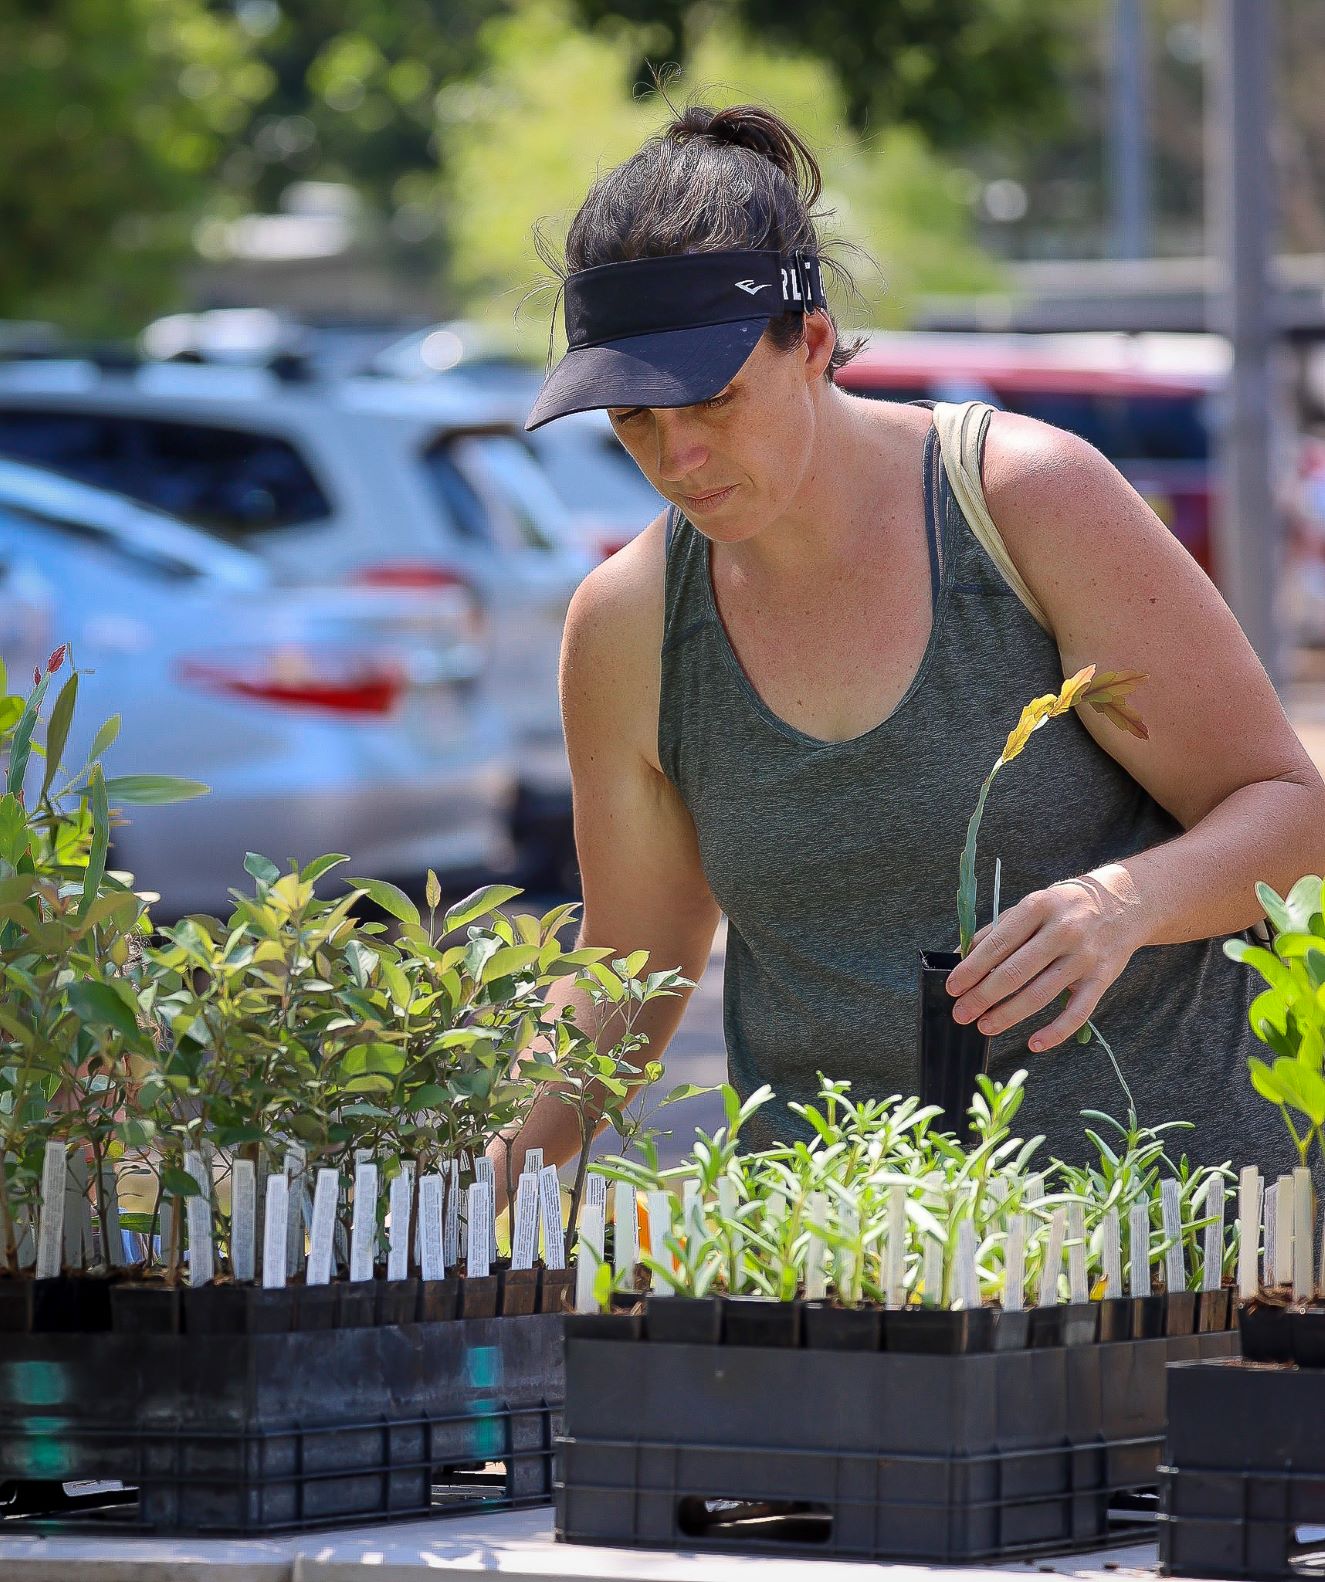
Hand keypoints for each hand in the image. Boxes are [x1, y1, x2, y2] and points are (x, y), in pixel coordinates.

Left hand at [945, 867, 1146, 1050]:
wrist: (1123, 905)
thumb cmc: (1064, 908)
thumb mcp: (1031, 906)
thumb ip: (996, 931)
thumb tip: (959, 957)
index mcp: (1039, 907)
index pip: (998, 943)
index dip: (971, 969)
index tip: (952, 987)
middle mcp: (1063, 931)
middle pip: (1015, 972)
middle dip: (983, 996)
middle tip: (961, 1013)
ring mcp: (1084, 956)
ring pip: (1041, 994)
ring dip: (1008, 1015)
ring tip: (984, 1026)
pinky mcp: (1102, 978)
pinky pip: (1077, 1012)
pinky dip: (1055, 1032)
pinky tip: (1033, 1044)